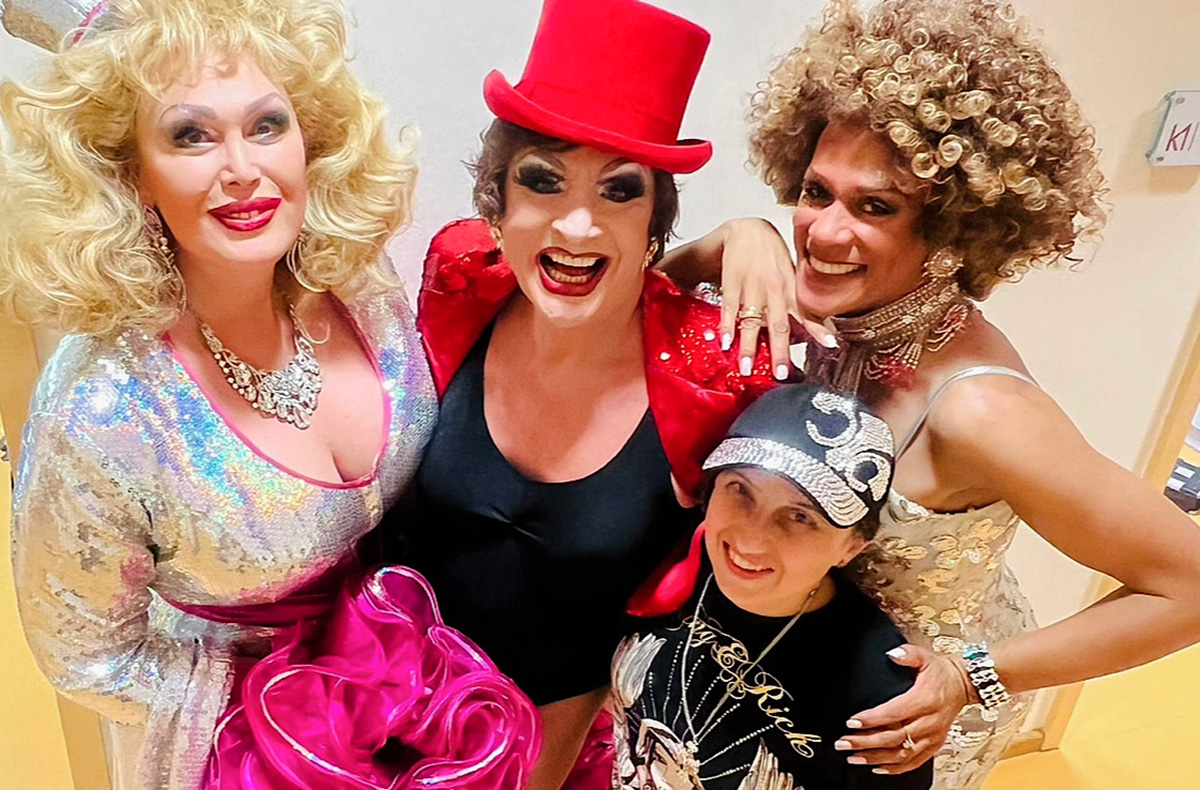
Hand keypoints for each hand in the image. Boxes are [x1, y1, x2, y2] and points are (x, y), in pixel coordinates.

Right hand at [714, 218, 835, 377]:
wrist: (747, 230)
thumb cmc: (771, 257)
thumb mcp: (790, 275)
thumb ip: (796, 302)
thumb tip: (808, 333)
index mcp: (790, 289)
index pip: (807, 313)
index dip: (819, 329)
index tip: (830, 346)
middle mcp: (774, 290)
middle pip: (779, 324)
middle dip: (780, 350)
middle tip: (781, 374)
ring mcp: (752, 287)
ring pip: (752, 321)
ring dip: (749, 346)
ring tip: (746, 369)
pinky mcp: (732, 283)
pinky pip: (730, 309)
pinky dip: (727, 326)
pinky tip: (725, 343)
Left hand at [834, 644, 974, 774]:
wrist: (964, 685)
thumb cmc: (941, 672)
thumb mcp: (925, 657)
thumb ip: (908, 654)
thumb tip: (892, 654)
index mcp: (925, 700)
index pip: (895, 713)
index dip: (872, 719)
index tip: (852, 722)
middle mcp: (930, 722)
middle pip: (894, 737)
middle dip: (866, 742)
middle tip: (843, 743)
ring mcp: (933, 736)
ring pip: (902, 754)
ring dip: (876, 758)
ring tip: (853, 757)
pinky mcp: (935, 745)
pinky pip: (915, 762)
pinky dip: (896, 768)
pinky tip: (878, 768)